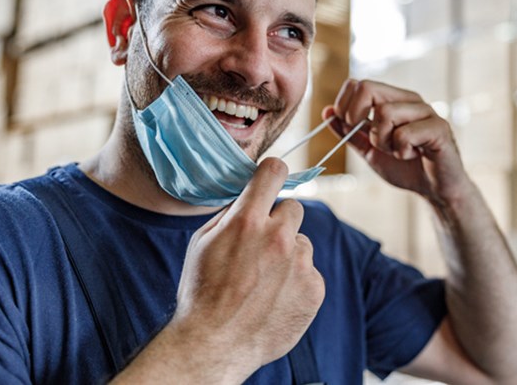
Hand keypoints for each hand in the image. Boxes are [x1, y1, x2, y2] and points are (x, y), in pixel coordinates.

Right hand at [170, 158, 324, 377]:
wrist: (215, 344)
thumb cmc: (202, 292)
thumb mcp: (203, 242)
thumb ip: (231, 214)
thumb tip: (250, 196)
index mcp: (247, 220)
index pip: (273, 171)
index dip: (272, 172)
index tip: (272, 177)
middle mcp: (278, 237)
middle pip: (293, 208)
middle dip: (278, 222)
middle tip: (260, 246)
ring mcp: (300, 264)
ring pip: (301, 243)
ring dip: (287, 255)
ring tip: (263, 281)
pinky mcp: (314, 288)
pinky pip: (309, 272)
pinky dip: (296, 282)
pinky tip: (274, 298)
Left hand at [324, 79, 467, 209]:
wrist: (434, 189)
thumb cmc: (405, 167)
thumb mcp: (369, 149)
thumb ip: (349, 132)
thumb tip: (327, 112)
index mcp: (392, 99)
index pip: (358, 84)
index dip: (345, 105)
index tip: (350, 127)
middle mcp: (409, 99)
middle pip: (367, 89)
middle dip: (357, 117)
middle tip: (370, 139)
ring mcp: (425, 111)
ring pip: (385, 113)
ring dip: (382, 140)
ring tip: (396, 150)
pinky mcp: (439, 127)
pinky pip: (404, 134)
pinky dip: (400, 150)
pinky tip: (412, 155)